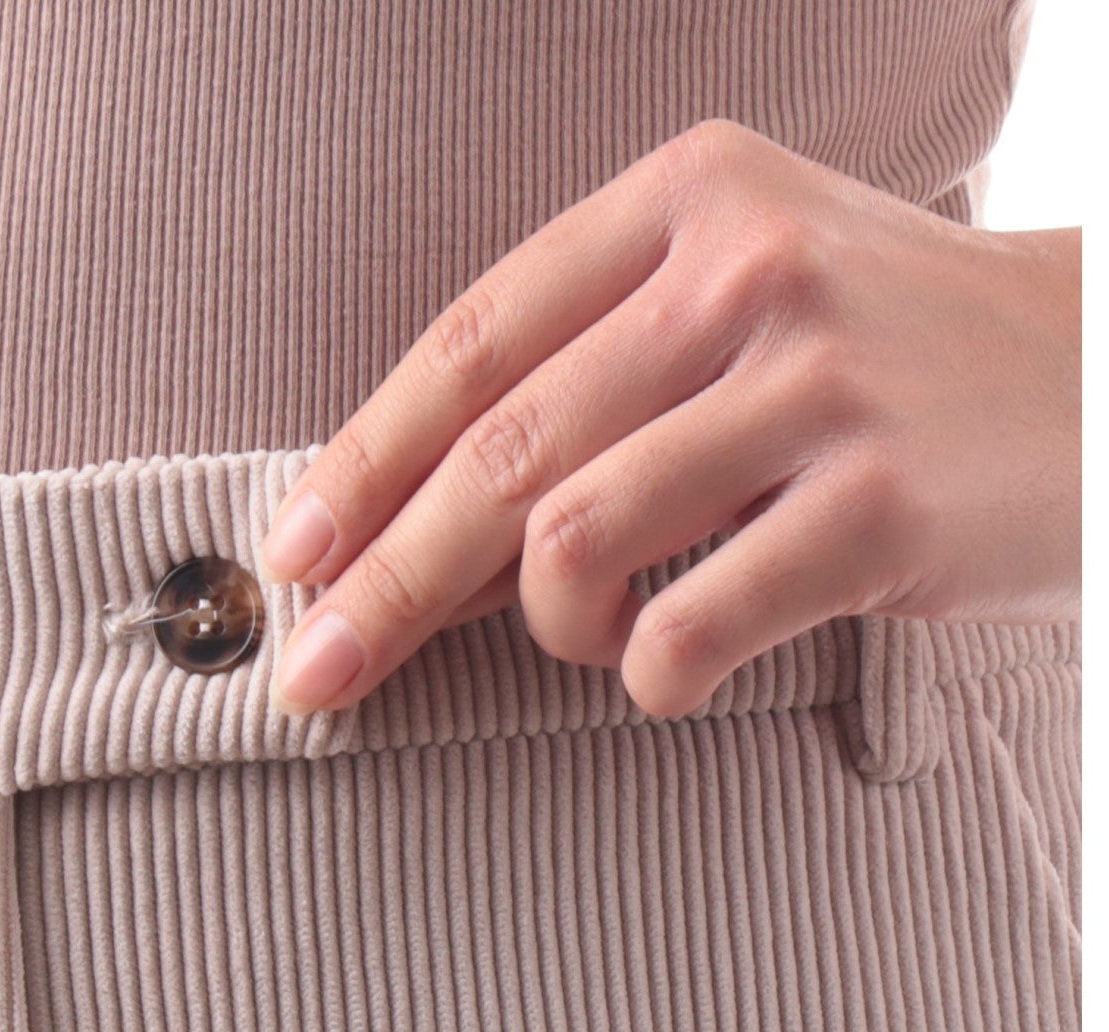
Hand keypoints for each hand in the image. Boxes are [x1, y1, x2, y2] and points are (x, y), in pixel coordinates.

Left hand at [262, 119, 1081, 721]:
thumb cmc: (893, 361)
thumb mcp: (749, 296)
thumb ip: (599, 375)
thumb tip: (422, 523)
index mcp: (689, 202)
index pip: (475, 340)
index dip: (362, 460)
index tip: (290, 554)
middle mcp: (744, 272)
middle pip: (496, 455)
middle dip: (384, 584)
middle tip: (312, 677)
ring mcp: (815, 383)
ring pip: (573, 540)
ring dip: (546, 628)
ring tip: (588, 639)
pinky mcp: (874, 503)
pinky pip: (686, 627)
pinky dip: (647, 677)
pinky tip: (671, 670)